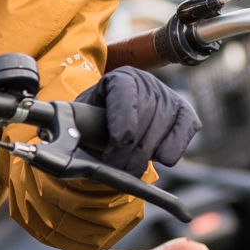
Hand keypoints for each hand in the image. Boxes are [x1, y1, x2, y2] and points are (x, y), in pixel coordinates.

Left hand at [75, 68, 200, 175]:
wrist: (114, 119)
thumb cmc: (95, 119)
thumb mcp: (81, 116)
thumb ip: (75, 122)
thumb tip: (63, 133)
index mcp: (120, 78)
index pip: (124, 94)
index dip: (122, 122)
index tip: (117, 145)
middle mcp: (148, 83)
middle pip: (144, 116)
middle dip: (130, 149)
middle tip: (117, 169)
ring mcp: (170, 97)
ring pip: (163, 128)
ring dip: (147, 154)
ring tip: (130, 170)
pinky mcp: (186, 113)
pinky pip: (185, 131)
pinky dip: (172, 149)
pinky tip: (159, 158)